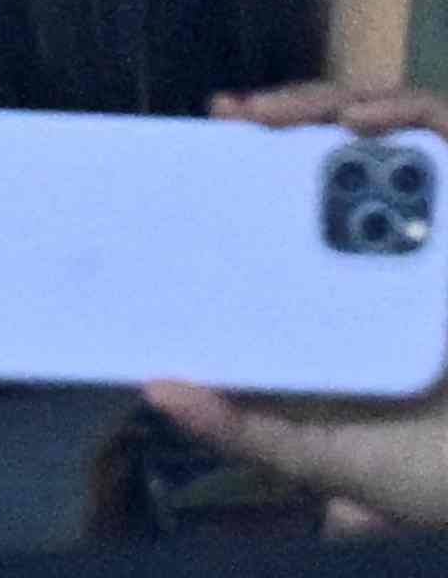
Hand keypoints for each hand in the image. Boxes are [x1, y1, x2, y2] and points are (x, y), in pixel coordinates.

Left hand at [148, 85, 447, 534]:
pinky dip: (418, 115)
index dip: (255, 168)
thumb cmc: (424, 474)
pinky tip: (369, 122)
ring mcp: (446, 232)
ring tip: (283, 112)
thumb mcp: (318, 455)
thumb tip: (157, 388)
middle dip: (290, 114)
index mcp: (346, 293)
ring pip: (397, 136)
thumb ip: (243, 427)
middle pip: (342, 156)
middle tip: (233, 115)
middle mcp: (398, 251)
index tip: (200, 144)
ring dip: (340, 103)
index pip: (296, 209)